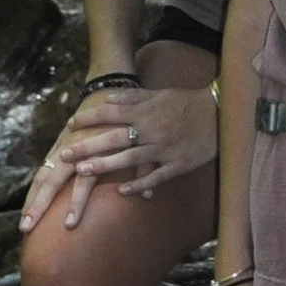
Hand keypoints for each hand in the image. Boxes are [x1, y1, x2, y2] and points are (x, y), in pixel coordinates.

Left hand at [19, 82, 217, 233]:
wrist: (220, 113)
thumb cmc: (186, 102)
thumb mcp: (159, 94)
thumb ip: (134, 96)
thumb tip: (110, 97)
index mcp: (145, 111)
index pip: (111, 112)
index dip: (89, 118)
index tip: (70, 123)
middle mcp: (151, 129)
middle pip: (114, 138)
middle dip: (88, 145)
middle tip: (65, 154)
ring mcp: (164, 149)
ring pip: (130, 159)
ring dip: (106, 165)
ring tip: (83, 172)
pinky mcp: (177, 164)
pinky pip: (155, 177)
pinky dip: (139, 185)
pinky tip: (122, 192)